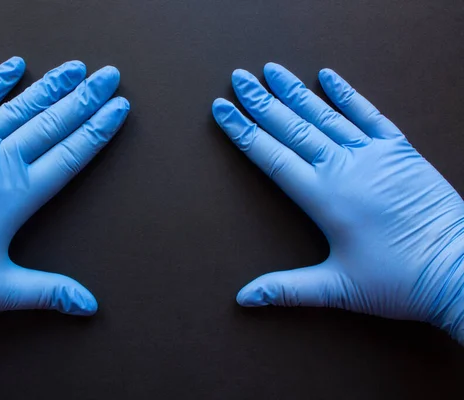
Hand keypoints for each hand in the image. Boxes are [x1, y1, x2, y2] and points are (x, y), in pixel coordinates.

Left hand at [0, 57, 128, 339]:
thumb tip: (89, 305)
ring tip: (75, 67)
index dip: (98, 129)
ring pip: (19, 108)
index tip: (119, 108)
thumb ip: (48, 291)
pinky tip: (13, 66)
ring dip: (50, 86)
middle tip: (109, 76)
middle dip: (86, 98)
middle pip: (52, 123)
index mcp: (18, 195)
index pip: (70, 153)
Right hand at [212, 63, 463, 342]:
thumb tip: (243, 298)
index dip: (243, 132)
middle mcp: (345, 168)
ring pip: (325, 115)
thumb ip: (286, 289)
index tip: (223, 110)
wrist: (462, 272)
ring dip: (296, 92)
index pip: (271, 156)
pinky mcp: (400, 151)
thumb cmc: (401, 282)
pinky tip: (328, 76)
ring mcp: (374, 155)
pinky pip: (370, 114)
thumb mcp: (338, 289)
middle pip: (293, 128)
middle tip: (238, 79)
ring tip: (272, 71)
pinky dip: (348, 94)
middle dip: (261, 103)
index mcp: (325, 198)